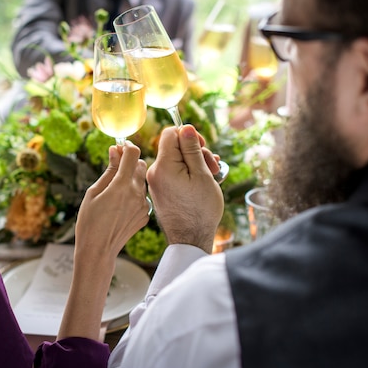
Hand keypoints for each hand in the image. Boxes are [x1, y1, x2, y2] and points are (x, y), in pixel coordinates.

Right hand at [60, 141, 148, 340]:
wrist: (98, 250)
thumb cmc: (89, 221)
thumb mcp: (94, 192)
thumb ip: (109, 169)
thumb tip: (116, 150)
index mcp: (122, 185)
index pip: (133, 154)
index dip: (126, 147)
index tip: (119, 148)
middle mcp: (137, 194)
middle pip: (141, 165)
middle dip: (129, 162)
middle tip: (115, 165)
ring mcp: (144, 205)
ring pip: (142, 181)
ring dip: (131, 179)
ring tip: (114, 191)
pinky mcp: (146, 215)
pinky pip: (142, 196)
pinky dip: (134, 195)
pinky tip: (120, 205)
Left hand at [146, 125, 223, 252]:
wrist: (190, 240)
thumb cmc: (200, 209)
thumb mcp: (201, 174)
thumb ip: (192, 149)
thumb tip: (185, 127)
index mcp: (163, 166)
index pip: (170, 134)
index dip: (189, 135)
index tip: (203, 147)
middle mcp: (154, 172)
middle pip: (174, 147)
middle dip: (196, 151)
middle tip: (213, 165)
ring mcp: (156, 183)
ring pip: (176, 160)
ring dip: (195, 163)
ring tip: (212, 174)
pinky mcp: (160, 191)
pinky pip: (174, 173)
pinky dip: (188, 173)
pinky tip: (203, 180)